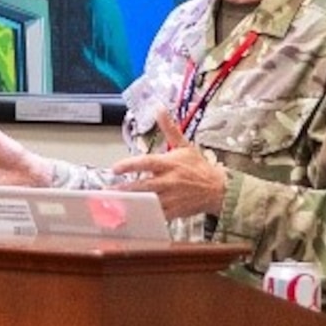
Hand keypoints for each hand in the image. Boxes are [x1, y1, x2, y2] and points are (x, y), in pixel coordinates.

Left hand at [110, 110, 226, 220]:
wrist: (217, 189)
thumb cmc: (199, 167)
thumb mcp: (184, 146)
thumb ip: (169, 129)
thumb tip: (160, 109)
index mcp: (170, 164)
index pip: (147, 163)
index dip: (130, 165)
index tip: (115, 168)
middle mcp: (169, 181)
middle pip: (144, 186)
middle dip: (125, 189)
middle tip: (108, 190)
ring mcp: (171, 198)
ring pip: (148, 202)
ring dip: (131, 203)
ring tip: (114, 204)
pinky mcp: (174, 211)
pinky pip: (156, 215)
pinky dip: (144, 216)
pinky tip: (131, 215)